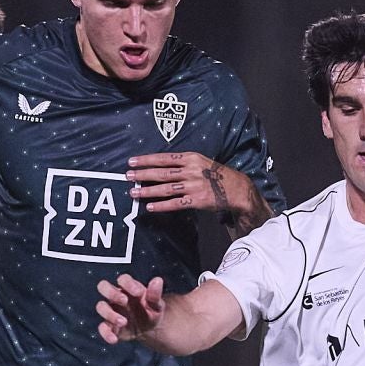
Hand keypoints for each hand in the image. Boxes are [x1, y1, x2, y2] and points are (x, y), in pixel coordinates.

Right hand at [96, 273, 165, 344]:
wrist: (150, 329)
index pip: (123, 279)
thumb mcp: (156, 304)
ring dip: (110, 314)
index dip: (128, 283)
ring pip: (101, 307)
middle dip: (112, 293)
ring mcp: (111, 311)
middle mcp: (116, 297)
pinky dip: (106, 334)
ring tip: (124, 322)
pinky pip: (102, 328)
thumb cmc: (151, 311)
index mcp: (128, 288)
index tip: (139, 292)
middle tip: (124, 300)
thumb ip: (155, 294)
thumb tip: (157, 280)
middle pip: (103, 286)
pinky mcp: (110, 326)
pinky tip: (114, 339)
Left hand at [128, 152, 259, 223]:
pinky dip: (162, 205)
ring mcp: (194, 186)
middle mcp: (191, 170)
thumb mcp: (201, 162)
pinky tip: (150, 206)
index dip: (146, 160)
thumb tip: (161, 166)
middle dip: (143, 175)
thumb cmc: (216, 175)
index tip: (132, 161)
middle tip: (128, 176)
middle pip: (162, 173)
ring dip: (148, 191)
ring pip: (166, 188)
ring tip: (134, 193)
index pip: (164, 158)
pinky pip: (176, 203)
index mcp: (190, 158)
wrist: (236, 188)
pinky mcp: (197, 200)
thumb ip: (183, 163)